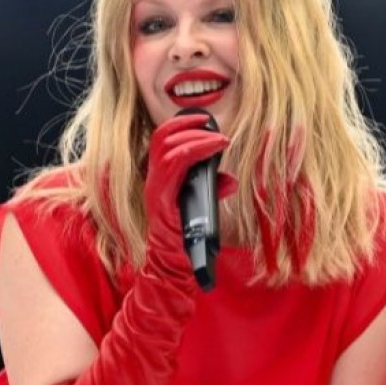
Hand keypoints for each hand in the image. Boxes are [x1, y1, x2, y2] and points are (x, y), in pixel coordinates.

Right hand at [143, 114, 233, 279]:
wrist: (174, 265)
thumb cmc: (187, 235)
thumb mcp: (203, 205)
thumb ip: (213, 189)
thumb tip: (232, 180)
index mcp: (160, 177)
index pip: (162, 139)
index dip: (180, 123)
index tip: (204, 119)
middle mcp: (153, 179)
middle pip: (163, 138)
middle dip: (188, 125)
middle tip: (213, 126)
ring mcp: (155, 189)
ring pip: (168, 149)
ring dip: (197, 139)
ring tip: (220, 139)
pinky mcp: (161, 200)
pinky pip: (173, 167)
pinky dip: (194, 153)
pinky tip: (212, 151)